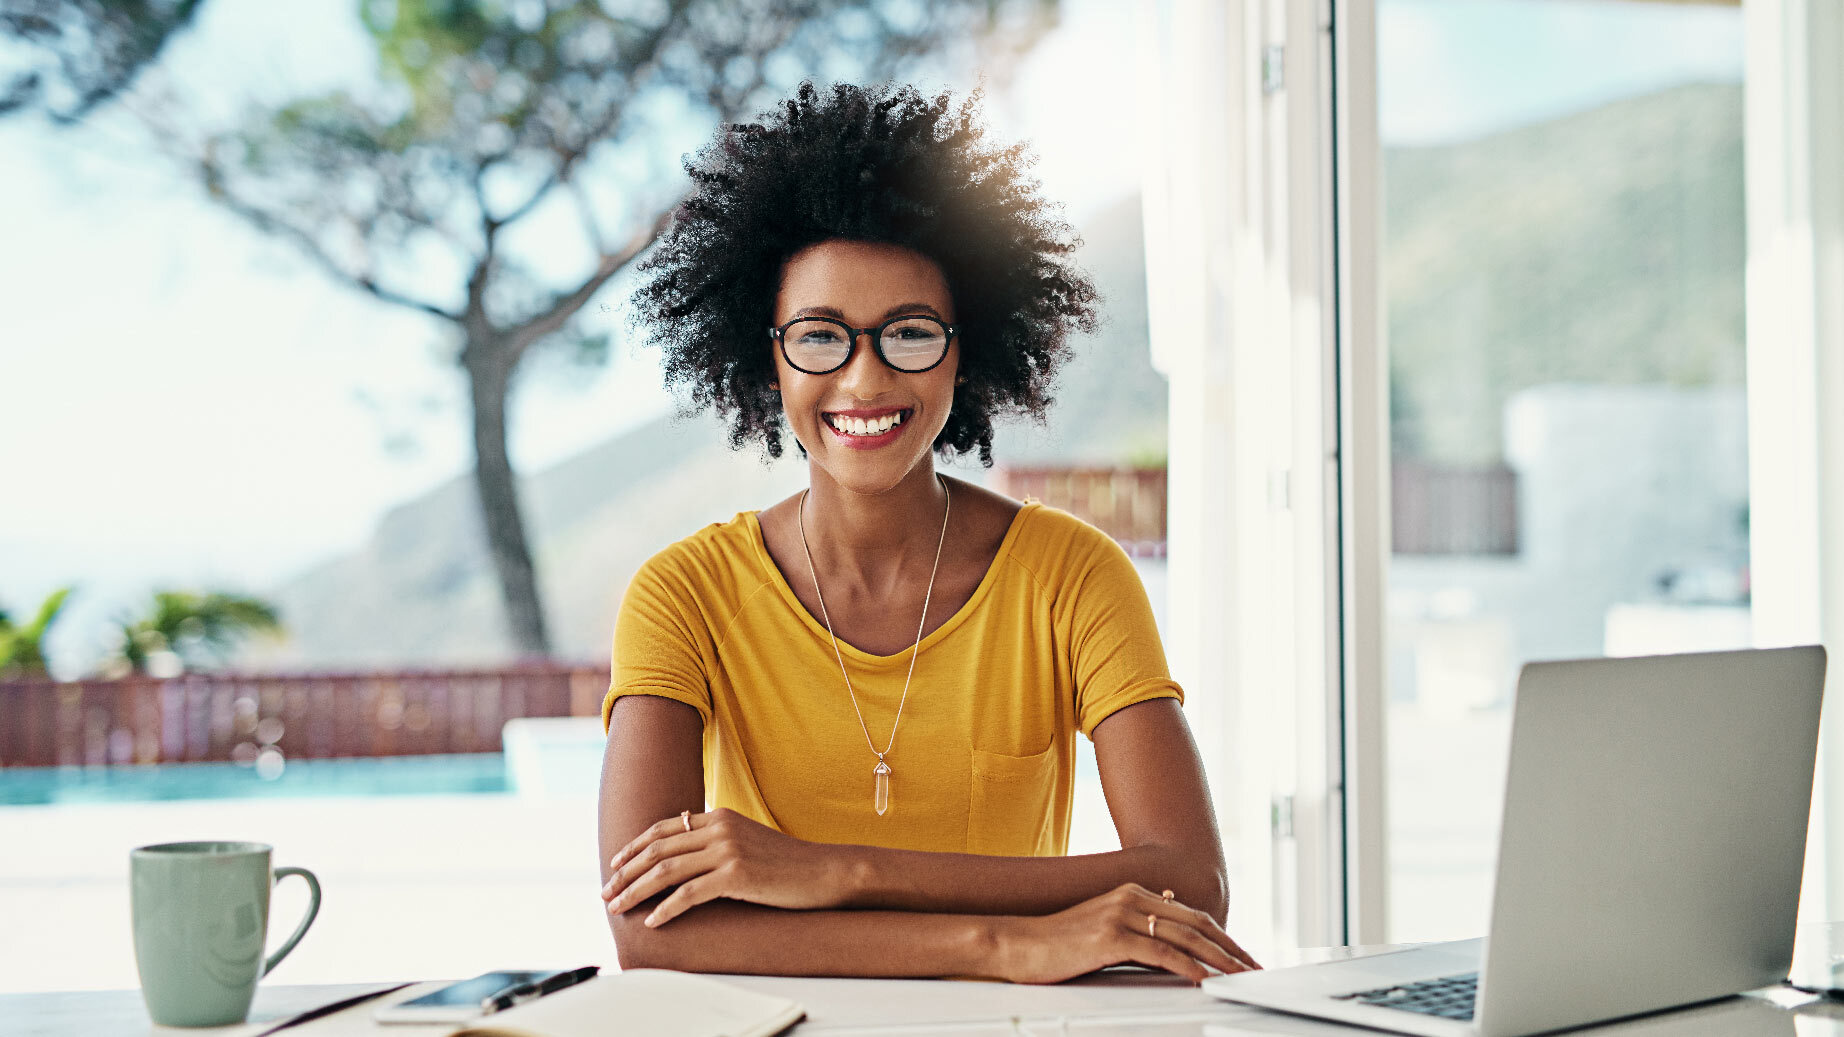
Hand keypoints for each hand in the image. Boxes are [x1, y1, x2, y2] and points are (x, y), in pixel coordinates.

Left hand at [602, 808, 848, 924]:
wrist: (822, 871)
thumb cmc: (785, 863)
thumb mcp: (746, 842)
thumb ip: (717, 841)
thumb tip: (684, 855)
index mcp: (719, 816)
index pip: (665, 827)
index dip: (635, 846)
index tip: (615, 864)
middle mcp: (720, 827)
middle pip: (658, 848)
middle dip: (626, 872)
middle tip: (606, 891)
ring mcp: (728, 850)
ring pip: (667, 870)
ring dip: (636, 891)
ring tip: (618, 908)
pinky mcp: (736, 875)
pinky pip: (689, 894)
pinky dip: (665, 909)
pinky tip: (653, 921)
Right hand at [997, 883, 1260, 984]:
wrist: (1017, 944)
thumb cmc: (1056, 942)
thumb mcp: (1101, 925)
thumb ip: (1135, 922)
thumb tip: (1169, 920)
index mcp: (1132, 892)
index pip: (1190, 915)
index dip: (1221, 936)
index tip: (1242, 955)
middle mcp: (1130, 898)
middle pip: (1195, 924)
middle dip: (1230, 949)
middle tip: (1253, 968)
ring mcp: (1120, 915)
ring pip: (1183, 938)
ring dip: (1217, 960)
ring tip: (1238, 976)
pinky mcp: (1110, 937)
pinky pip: (1159, 953)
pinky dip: (1186, 967)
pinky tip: (1202, 979)